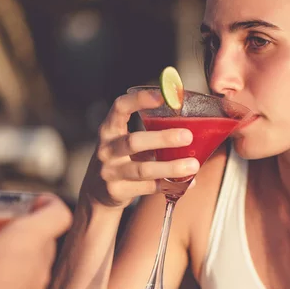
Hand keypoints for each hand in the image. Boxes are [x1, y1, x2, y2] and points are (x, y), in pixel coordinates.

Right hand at [81, 90, 199, 207]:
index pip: (120, 107)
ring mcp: (110, 172)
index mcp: (110, 129)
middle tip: (187, 136)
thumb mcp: (126, 141)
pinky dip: (170, 185)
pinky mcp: (117, 191)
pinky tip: (188, 182)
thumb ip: (151, 133)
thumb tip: (193, 126)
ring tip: (193, 165)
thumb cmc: (121, 158)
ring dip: (171, 167)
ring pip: (143, 169)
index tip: (163, 96)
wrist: (96, 191)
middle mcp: (106, 149)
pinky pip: (149, 187)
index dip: (139, 100)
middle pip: (134, 141)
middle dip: (163, 138)